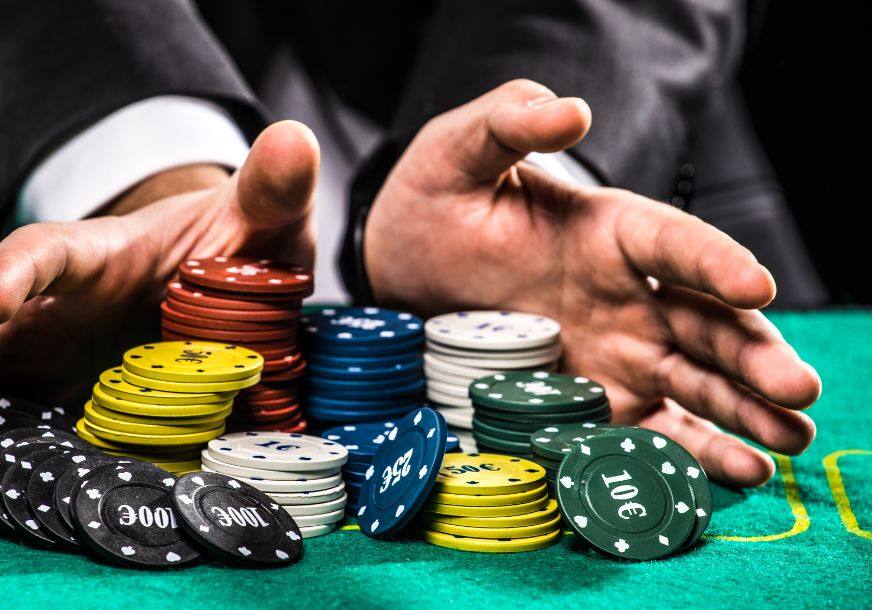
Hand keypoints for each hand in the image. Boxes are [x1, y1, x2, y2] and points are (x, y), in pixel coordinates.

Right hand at [0, 121, 319, 469]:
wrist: (209, 289)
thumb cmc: (226, 254)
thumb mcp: (258, 229)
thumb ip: (271, 193)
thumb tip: (296, 141)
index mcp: (95, 257)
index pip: (45, 254)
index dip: (16, 275)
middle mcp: (43, 303)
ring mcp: (27, 349)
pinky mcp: (29, 390)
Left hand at [365, 80, 820, 486]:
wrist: (400, 271)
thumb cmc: (435, 201)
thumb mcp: (457, 152)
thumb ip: (510, 123)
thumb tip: (570, 111)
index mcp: (609, 229)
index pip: (676, 243)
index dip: (716, 263)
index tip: (756, 286)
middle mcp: (628, 293)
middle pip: (706, 322)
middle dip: (755, 354)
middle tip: (797, 386)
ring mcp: (618, 350)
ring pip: (696, 379)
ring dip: (745, 408)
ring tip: (790, 436)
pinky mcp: (597, 398)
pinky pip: (652, 426)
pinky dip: (693, 450)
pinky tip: (739, 471)